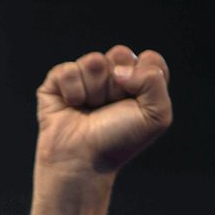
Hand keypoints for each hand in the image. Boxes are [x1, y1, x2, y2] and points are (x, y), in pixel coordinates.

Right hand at [35, 45, 171, 175]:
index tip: (135, 105)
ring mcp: (84, 76)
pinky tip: (71, 106)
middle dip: (117, 84)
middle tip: (110, 108)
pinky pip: (68, 70)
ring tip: (90, 110)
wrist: (84, 160)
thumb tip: (119, 69)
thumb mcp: (157, 115)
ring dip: (94, 91)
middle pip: (121, 54)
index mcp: (138, 80)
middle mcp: (111, 75)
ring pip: (94, 61)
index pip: (150, 59)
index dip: (144, 80)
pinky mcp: (57, 81)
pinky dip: (72, 92)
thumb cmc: (118, 141)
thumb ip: (155, 80)